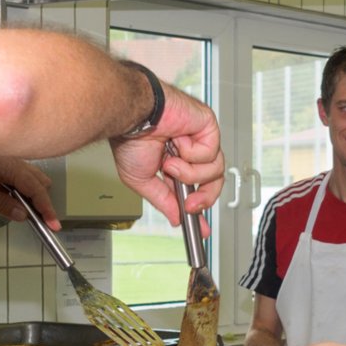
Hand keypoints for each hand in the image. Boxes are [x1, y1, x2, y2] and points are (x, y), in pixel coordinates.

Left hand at [0, 155, 59, 227]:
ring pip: (30, 177)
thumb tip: (23, 215)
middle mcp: (10, 158)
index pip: (35, 188)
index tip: (54, 226)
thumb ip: (0, 202)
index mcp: (6, 164)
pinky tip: (12, 199)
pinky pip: (19, 174)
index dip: (46, 208)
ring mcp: (5, 158)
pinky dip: (22, 188)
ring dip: (32, 195)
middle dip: (42, 201)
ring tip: (26, 214)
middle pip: (38, 181)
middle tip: (39, 223)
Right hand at [110, 81, 223, 222]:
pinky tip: (177, 143)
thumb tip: (175, 218)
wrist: (131, 117)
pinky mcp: (208, 126)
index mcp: (176, 161)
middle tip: (189, 204)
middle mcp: (190, 150)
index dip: (201, 206)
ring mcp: (200, 138)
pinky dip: (192, 154)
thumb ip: (162, 199)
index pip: (197, 186)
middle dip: (203, 198)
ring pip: (215, 170)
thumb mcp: (142, 180)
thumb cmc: (130, 137)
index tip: (202, 228)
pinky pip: (212, 152)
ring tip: (170, 163)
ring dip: (189, 173)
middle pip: (214, 181)